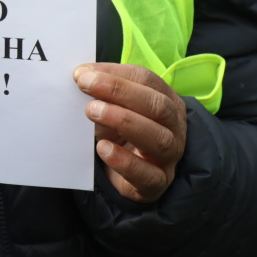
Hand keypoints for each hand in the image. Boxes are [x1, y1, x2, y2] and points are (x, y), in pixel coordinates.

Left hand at [73, 63, 186, 202]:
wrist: (127, 177)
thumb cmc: (122, 135)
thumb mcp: (113, 110)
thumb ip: (101, 94)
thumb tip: (81, 76)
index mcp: (166, 100)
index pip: (146, 79)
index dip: (115, 73)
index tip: (83, 73)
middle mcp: (174, 127)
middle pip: (157, 105)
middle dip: (119, 91)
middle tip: (86, 85)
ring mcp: (170, 157)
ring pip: (158, 138)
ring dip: (123, 121)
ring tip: (93, 112)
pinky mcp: (158, 183)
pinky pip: (148, 174)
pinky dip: (125, 161)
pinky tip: (103, 149)